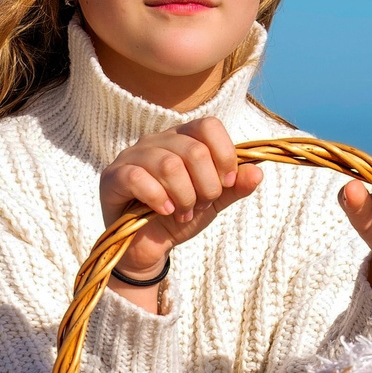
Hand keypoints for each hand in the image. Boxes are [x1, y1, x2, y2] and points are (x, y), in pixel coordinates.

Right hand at [97, 116, 262, 307]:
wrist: (148, 247)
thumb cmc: (178, 216)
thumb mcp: (213, 203)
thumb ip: (235, 187)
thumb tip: (258, 171)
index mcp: (183, 138)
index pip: (209, 126)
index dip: (225, 156)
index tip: (226, 184)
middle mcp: (157, 140)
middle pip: (193, 150)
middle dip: (206, 186)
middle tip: (199, 205)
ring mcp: (132, 155)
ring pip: (169, 164)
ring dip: (184, 196)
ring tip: (182, 212)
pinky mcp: (113, 176)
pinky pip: (139, 178)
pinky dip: (159, 199)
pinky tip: (164, 211)